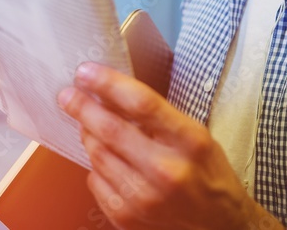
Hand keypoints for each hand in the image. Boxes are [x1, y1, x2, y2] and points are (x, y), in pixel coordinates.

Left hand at [57, 62, 282, 229]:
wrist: (218, 224)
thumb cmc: (207, 173)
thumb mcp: (196, 135)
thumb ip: (158, 117)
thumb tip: (112, 93)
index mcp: (189, 142)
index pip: (141, 103)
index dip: (108, 84)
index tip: (86, 72)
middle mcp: (166, 171)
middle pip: (111, 129)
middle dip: (83, 107)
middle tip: (68, 95)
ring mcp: (144, 198)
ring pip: (98, 154)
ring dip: (88, 134)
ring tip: (89, 124)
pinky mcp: (127, 217)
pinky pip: (95, 180)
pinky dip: (96, 165)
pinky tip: (106, 158)